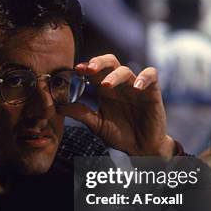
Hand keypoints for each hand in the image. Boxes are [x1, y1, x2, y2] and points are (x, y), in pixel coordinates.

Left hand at [58, 54, 174, 157]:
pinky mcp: (152, 93)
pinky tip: (136, 87)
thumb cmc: (119, 134)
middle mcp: (119, 85)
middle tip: (88, 69)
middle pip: (109, 62)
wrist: (141, 149)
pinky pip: (151, 76)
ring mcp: (135, 87)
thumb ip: (80, 113)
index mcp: (104, 90)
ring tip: (106, 85)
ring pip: (126, 70)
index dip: (84, 67)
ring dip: (115, 75)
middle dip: (98, 62)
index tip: (74, 70)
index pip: (93, 71)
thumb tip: (58, 106)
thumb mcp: (96, 124)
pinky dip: (144, 78)